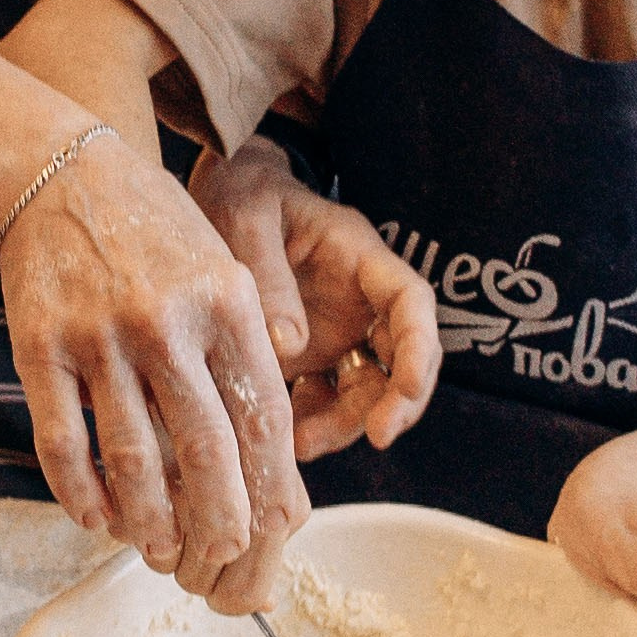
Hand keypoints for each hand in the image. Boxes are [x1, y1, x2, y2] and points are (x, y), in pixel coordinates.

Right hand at [0, 134, 304, 613]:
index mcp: (227, 302)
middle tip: (220, 557)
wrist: (60, 173)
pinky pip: (63, 441)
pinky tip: (96, 519)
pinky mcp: (41, 347)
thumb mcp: (224, 267)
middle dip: (218, 519)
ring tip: (158, 549)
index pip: (261, 416)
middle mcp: (166, 321)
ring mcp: (99, 336)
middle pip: (205, 448)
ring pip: (132, 457)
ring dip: (149, 519)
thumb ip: (248, 347)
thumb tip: (267, 451)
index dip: (269, 486)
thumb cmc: (154, 228)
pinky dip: (80, 492)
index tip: (272, 530)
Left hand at [187, 138, 440, 458]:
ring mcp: (338, 329)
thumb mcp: (244, 216)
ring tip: (297, 446)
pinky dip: (313, 421)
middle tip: (368, 438)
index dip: (418, 350)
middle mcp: (359, 299)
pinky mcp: (311, 353)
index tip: (405, 393)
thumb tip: (290, 347)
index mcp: (359, 255)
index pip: (412, 303)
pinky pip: (327, 398)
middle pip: (399, 358)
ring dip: (345, 423)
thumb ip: (267, 277)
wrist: (218, 193)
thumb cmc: (239, 191)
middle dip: (392, 404)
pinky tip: (281, 433)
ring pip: (366, 389)